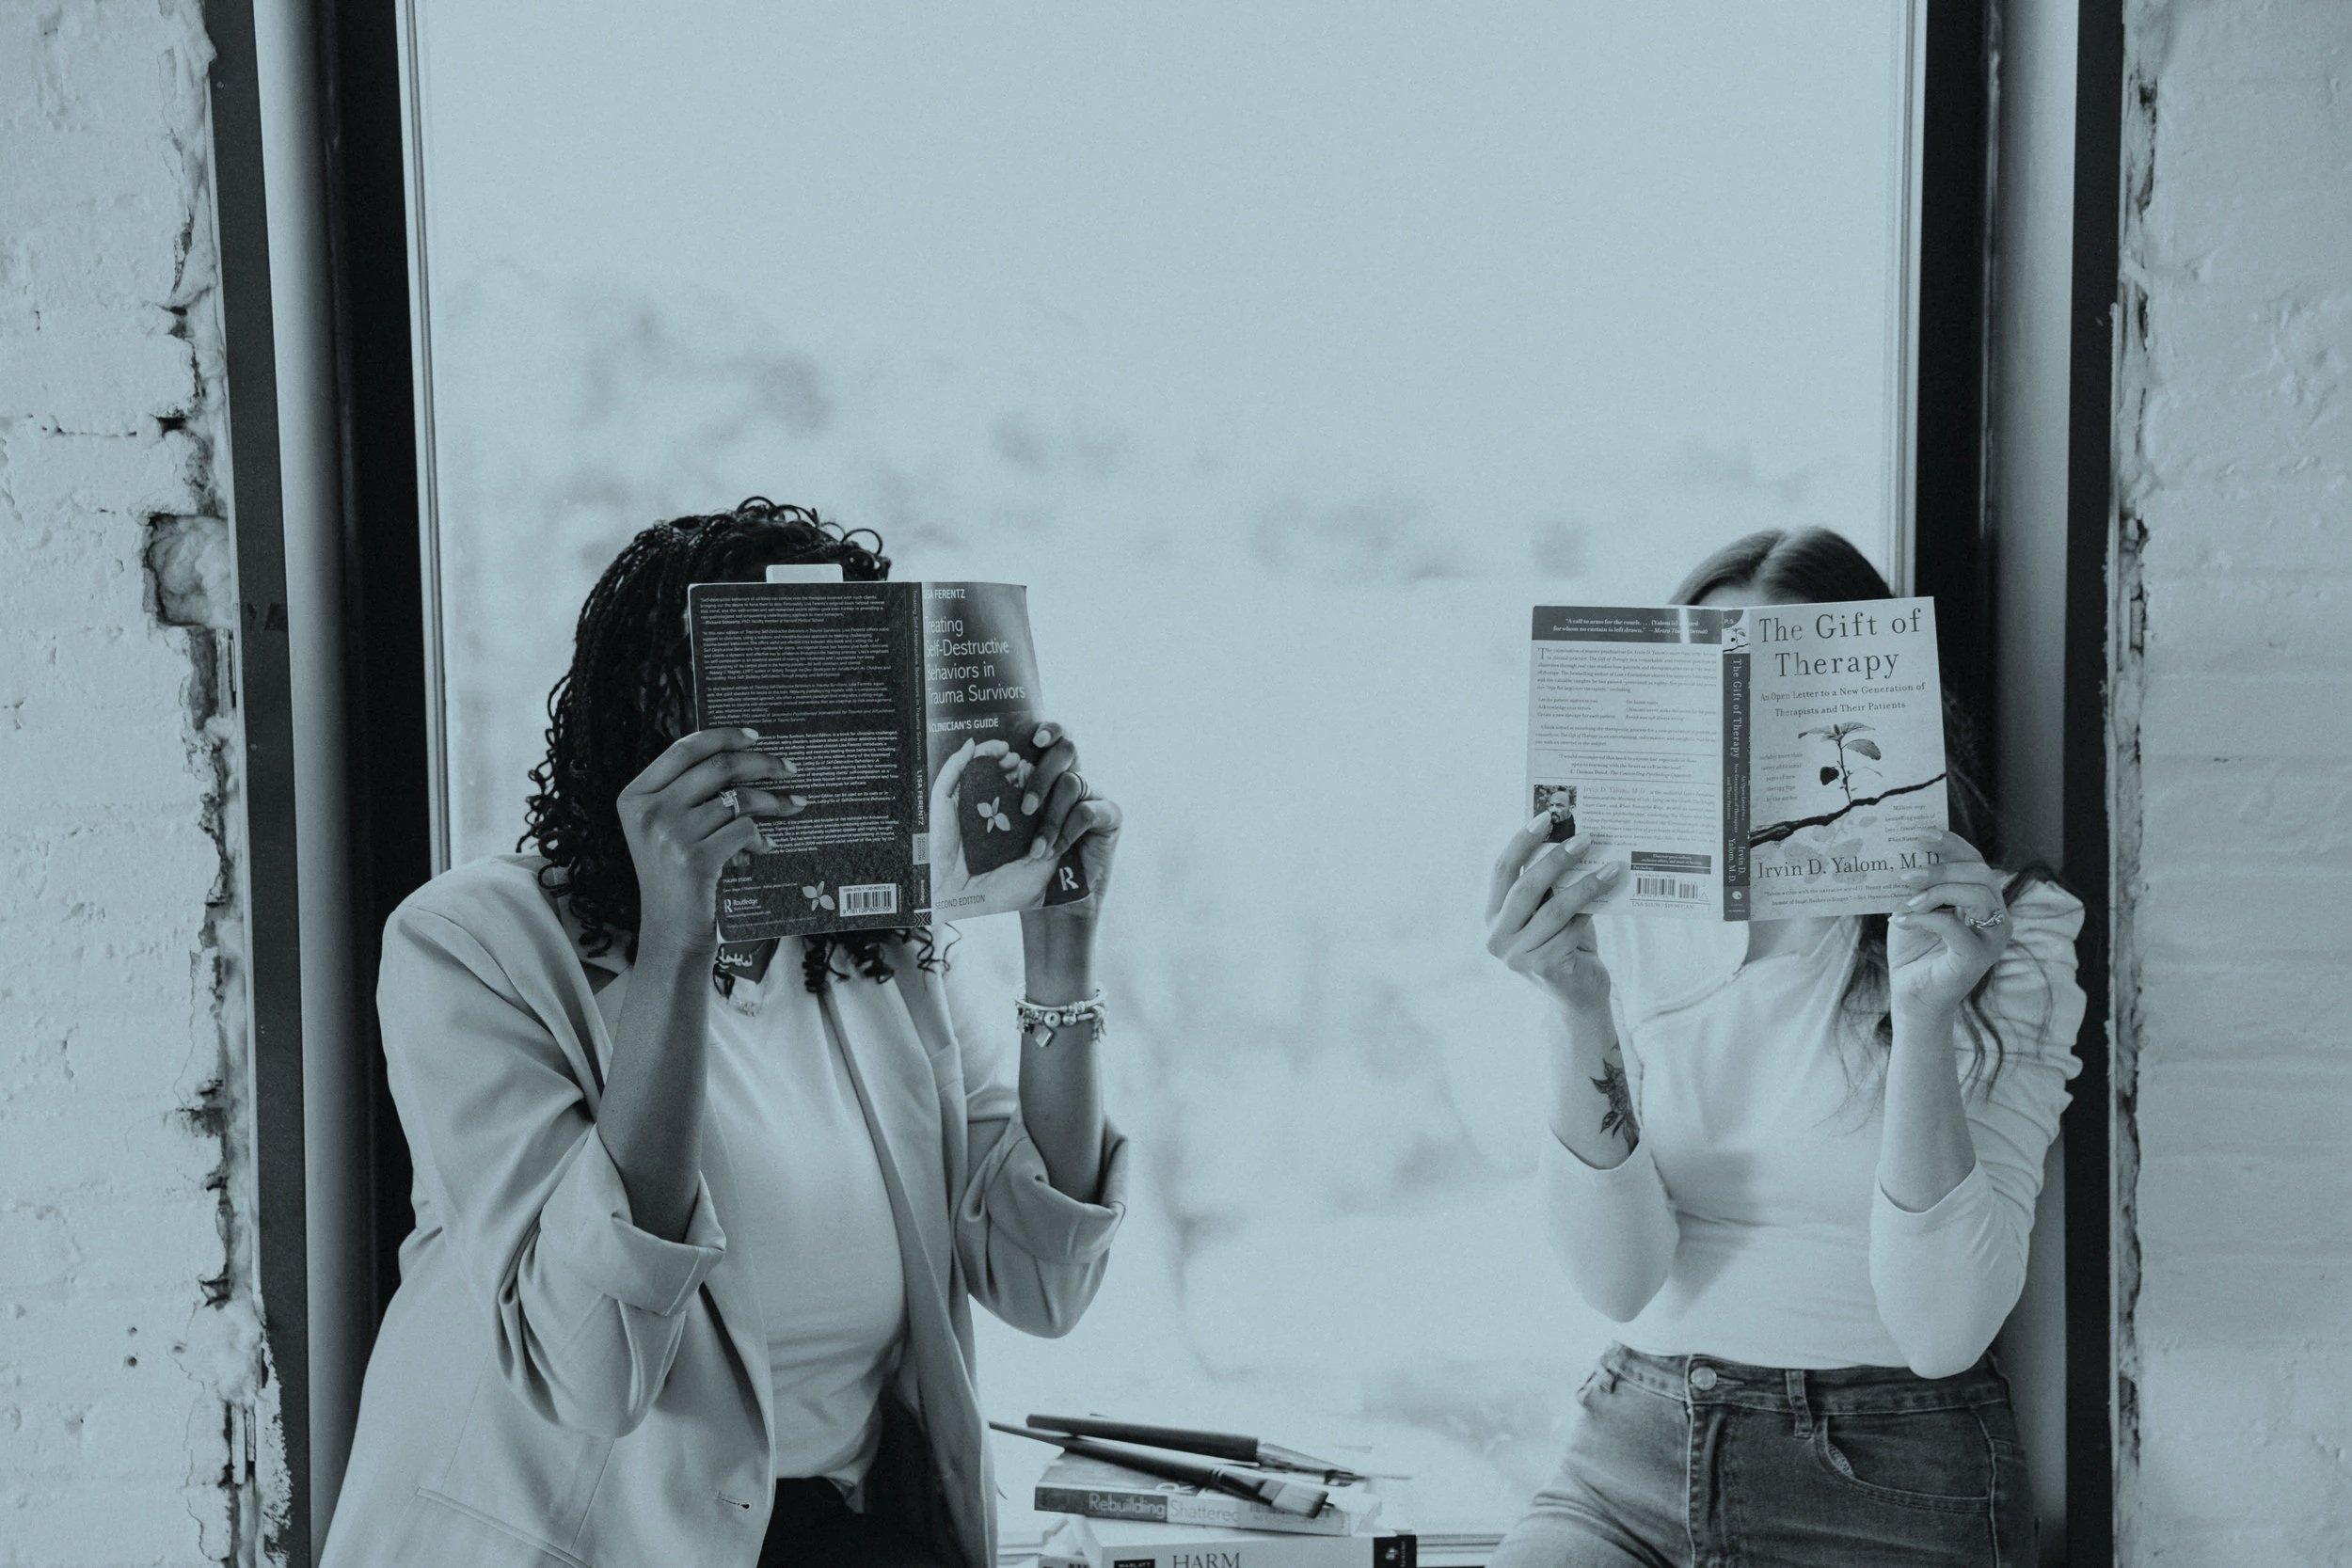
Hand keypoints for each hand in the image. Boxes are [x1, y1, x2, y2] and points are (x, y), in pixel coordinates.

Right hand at [618, 727, 804, 959]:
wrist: (670, 934)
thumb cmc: (674, 877)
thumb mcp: (664, 830)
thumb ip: (685, 794)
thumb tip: (738, 754)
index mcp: (635, 797)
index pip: (683, 749)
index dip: (723, 737)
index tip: (755, 736)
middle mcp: (648, 812)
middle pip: (717, 767)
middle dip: (761, 763)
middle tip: (788, 768)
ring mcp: (670, 836)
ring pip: (739, 799)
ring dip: (774, 800)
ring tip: (794, 804)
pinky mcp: (696, 860)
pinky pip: (745, 830)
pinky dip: (763, 837)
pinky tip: (768, 845)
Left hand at [928, 721, 1120, 914]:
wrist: (1025, 908)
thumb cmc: (989, 865)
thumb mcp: (958, 820)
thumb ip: (956, 777)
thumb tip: (972, 744)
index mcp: (1034, 777)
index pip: (1048, 739)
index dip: (1047, 731)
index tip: (1034, 738)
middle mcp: (1062, 783)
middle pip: (1066, 747)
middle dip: (1043, 770)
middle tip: (1025, 806)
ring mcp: (1087, 798)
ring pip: (1073, 781)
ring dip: (1050, 815)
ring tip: (1035, 847)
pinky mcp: (1108, 819)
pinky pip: (1090, 809)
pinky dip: (1068, 830)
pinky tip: (1054, 852)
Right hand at [1485, 813, 1624, 1017]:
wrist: (1578, 995)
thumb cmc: (1565, 944)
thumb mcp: (1549, 912)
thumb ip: (1549, 886)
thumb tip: (1570, 838)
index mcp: (1492, 915)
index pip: (1502, 870)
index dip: (1521, 841)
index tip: (1546, 818)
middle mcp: (1496, 936)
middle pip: (1526, 887)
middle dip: (1557, 858)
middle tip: (1585, 838)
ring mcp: (1517, 955)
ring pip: (1554, 909)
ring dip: (1586, 884)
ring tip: (1611, 867)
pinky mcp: (1543, 968)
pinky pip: (1571, 930)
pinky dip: (1592, 911)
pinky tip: (1610, 895)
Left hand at [1888, 830, 2011, 1014]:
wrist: (1911, 994)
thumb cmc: (1913, 949)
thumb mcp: (1912, 907)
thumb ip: (1917, 882)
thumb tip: (1903, 851)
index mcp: (1981, 898)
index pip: (1974, 860)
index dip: (1952, 843)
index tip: (1921, 833)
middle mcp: (1995, 915)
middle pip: (1979, 873)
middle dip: (1942, 868)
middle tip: (1906, 873)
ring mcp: (1991, 938)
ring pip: (1976, 895)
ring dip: (1936, 891)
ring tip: (1906, 899)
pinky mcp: (1978, 958)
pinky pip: (1955, 927)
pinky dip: (1925, 919)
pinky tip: (1901, 920)